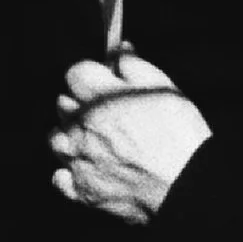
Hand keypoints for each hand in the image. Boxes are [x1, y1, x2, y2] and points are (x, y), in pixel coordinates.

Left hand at [50, 51, 210, 225]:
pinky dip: (69, 172)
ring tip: (96, 141)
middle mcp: (81, 127)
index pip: (75, 72)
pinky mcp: (81, 190)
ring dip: (71, 135)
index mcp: (98, 97)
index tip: (108, 81)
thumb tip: (118, 51)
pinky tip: (89, 168)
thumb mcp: (163, 86)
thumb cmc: (179, 134)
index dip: (93, 74)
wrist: (186, 185)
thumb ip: (134, 65)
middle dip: (82, 102)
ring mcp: (78, 160)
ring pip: (56, 139)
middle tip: (108, 112)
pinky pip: (60, 177)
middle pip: (64, 103)